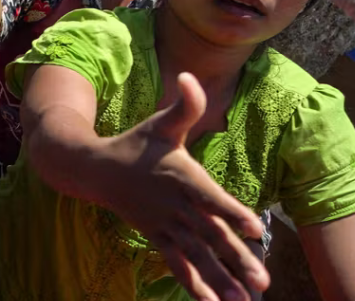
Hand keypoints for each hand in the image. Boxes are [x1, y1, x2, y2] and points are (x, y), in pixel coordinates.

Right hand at [95, 73, 267, 300]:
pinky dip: (193, 284)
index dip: (232, 212)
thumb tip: (190, 75)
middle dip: (236, 259)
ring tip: (244, 300)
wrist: (93, 168)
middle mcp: (175, 205)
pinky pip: (177, 264)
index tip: (256, 229)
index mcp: (181, 176)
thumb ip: (184, 106)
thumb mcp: (159, 123)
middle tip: (261, 281)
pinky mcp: (157, 237)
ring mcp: (165, 224)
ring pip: (196, 256)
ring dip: (221, 279)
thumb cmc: (135, 143)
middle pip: (209, 235)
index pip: (209, 196)